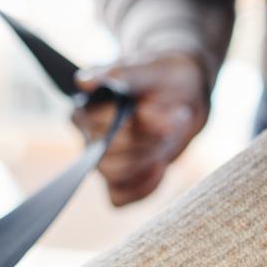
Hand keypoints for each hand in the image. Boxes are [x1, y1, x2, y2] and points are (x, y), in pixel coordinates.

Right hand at [72, 50, 210, 206]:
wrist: (183, 90)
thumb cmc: (162, 75)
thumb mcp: (147, 68)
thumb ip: (117, 74)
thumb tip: (83, 81)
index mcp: (85, 109)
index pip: (98, 131)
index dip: (132, 125)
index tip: (153, 108)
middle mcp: (88, 136)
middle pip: (108, 158)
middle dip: (148, 141)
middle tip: (173, 118)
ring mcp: (101, 160)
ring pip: (115, 177)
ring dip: (151, 158)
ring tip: (170, 134)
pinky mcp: (118, 179)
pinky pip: (119, 198)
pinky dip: (144, 187)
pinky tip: (160, 166)